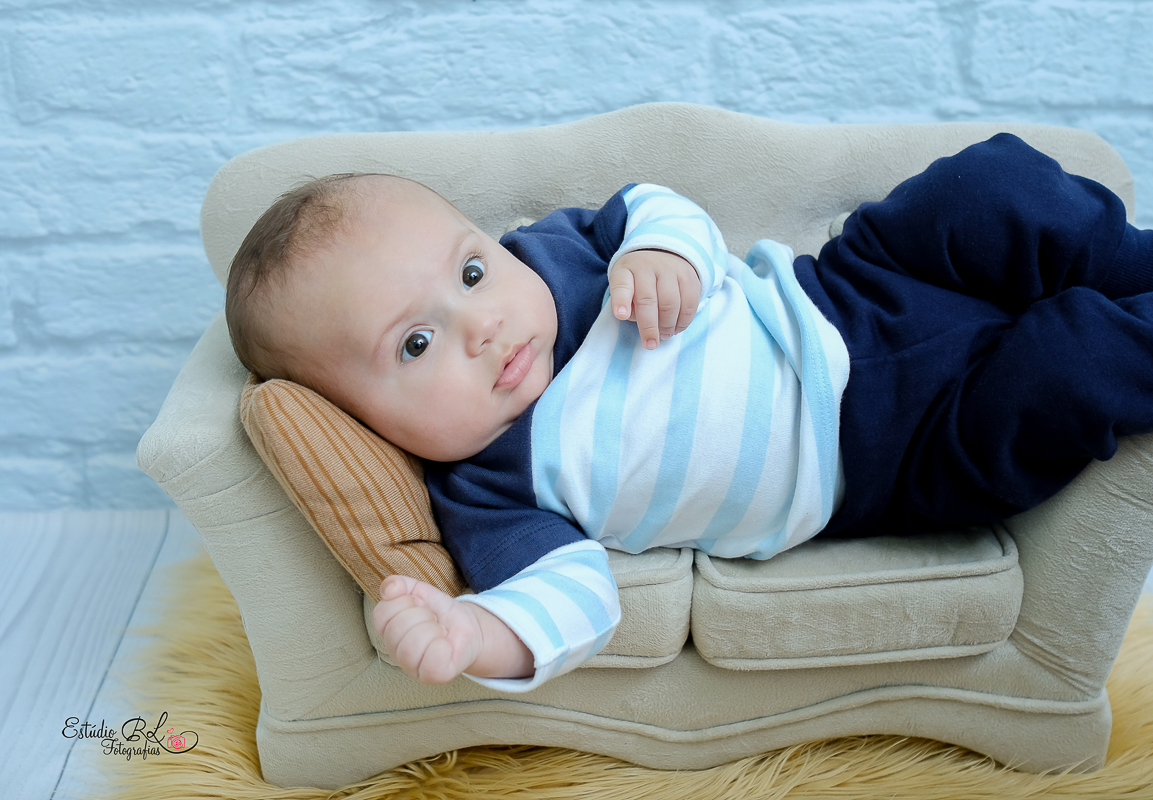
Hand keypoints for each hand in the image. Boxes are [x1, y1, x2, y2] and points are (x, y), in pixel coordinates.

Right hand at [372, 575, 532, 683]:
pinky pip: (431, 660)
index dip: (406, 601)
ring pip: (411, 645)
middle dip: (423, 615)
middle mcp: (395, 652)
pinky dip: (443, 646)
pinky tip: (445, 644)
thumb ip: (402, 585)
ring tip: (440, 631)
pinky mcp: (431, 676)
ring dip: (433, 629)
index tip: (421, 604)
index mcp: (388, 631)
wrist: (468, 627)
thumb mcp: (421, 591)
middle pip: (396, 628)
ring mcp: (411, 667)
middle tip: (433, 619)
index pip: (382, 613)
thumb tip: (390, 588)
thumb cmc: (441, 613)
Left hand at [609, 249, 700, 349]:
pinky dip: (683, 321)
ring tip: (664, 335)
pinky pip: (689, 303)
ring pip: (670, 303)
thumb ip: (629, 305)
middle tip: (650, 344)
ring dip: (667, 325)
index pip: (622, 284)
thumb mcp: (626, 286)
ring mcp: (670, 270)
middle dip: (649, 326)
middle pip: (648, 300)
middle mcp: (647, 267)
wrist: (664, 254)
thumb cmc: (638, 280)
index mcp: (626, 270)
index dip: (621, 301)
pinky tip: (676, 328)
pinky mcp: (688, 276)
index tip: (621, 315)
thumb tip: (644, 324)